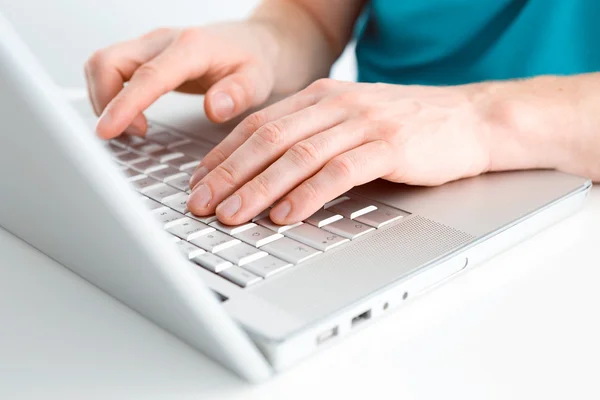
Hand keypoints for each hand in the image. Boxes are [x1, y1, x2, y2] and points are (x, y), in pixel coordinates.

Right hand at [85, 22, 279, 138]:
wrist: (254, 43)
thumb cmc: (255, 62)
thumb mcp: (258, 81)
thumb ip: (238, 94)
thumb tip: (214, 109)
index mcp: (192, 47)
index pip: (148, 75)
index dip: (124, 104)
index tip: (108, 129)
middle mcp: (163, 41)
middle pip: (108, 61)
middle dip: (105, 101)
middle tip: (132, 133)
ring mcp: (150, 47)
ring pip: (102, 64)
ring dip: (105, 99)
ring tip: (134, 129)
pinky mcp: (144, 56)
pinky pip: (111, 70)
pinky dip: (110, 95)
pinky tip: (132, 118)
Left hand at [187, 78, 492, 224]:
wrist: (469, 119)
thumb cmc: (408, 126)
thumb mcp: (351, 123)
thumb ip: (312, 140)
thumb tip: (267, 175)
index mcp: (320, 97)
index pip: (258, 125)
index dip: (223, 155)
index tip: (199, 182)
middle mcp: (335, 104)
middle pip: (268, 139)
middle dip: (228, 174)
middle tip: (201, 203)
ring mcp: (362, 123)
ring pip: (297, 155)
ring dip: (259, 187)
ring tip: (232, 215)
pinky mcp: (389, 146)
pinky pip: (338, 171)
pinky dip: (308, 194)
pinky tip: (286, 214)